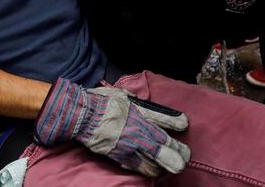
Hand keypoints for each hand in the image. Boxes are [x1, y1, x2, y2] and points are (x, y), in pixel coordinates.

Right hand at [34, 78, 189, 176]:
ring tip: (171, 166)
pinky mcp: (118, 155)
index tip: (185, 124)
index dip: (176, 122)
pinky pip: (137, 166)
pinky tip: (153, 170)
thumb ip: (135, 100)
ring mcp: (127, 144)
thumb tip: (145, 102)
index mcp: (136, 111)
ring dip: (163, 164)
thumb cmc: (98, 101)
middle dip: (177, 152)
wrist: (79, 115)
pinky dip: (147, 169)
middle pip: (162, 144)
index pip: (162, 117)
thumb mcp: (120, 94)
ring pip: (152, 161)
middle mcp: (135, 129)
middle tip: (185, 156)